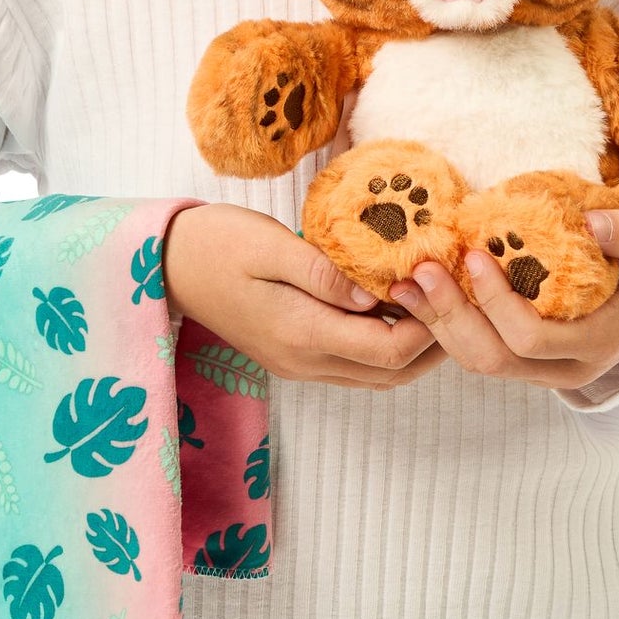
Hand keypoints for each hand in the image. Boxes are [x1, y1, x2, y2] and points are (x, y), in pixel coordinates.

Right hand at [163, 202, 446, 390]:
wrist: (166, 266)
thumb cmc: (217, 243)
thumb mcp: (270, 245)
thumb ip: (324, 273)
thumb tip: (376, 296)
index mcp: (302, 333)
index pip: (390, 350)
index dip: (428, 323)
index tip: (440, 279)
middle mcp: (306, 361)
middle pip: (392, 373)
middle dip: (432, 341)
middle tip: (452, 294)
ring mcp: (299, 365)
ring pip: (376, 375)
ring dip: (411, 347)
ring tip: (432, 300)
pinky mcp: (293, 356)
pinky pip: (355, 365)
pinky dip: (384, 344)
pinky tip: (392, 307)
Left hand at [386, 210, 618, 391]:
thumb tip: (593, 222)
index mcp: (593, 346)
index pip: (530, 339)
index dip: (496, 302)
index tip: (474, 255)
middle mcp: (561, 370)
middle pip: (492, 359)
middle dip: (450, 315)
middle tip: (421, 269)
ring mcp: (537, 373)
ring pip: (474, 362)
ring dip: (436, 323)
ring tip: (405, 282)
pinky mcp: (517, 362)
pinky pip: (472, 352)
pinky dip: (442, 325)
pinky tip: (417, 293)